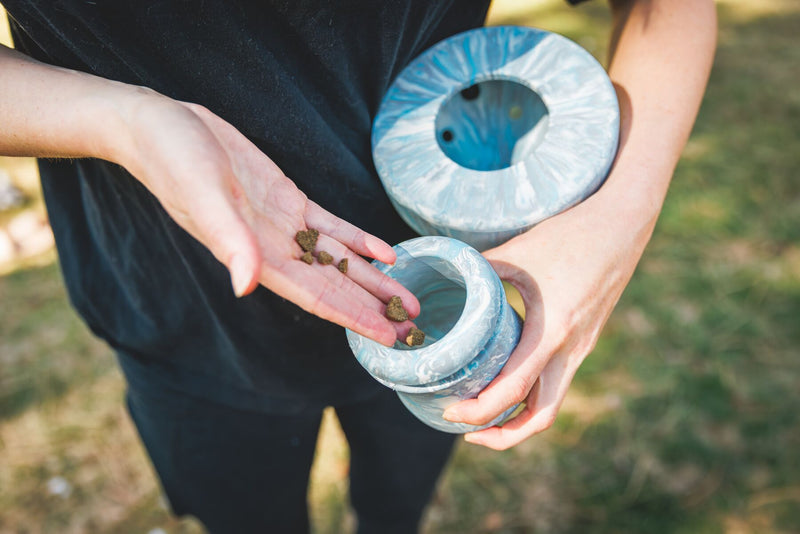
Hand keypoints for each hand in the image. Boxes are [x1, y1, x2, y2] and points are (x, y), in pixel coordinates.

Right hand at [116, 92, 417, 345]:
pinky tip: (385, 253)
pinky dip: (358, 240)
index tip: (386, 337)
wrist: (162, 128)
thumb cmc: (173, 162)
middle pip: (335, 286)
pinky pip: (331, 226)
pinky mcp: (286, 198)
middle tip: (413, 328)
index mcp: (256, 256)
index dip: (353, 317)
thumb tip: (246, 286)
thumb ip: (228, 241)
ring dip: (373, 280)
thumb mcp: (202, 196)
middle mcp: (275, 247)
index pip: (316, 296)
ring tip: (407, 299)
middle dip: (373, 307)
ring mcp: (283, 224)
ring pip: (338, 259)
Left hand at [442, 186, 656, 449]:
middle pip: (541, 417)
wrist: (624, 224)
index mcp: (553, 330)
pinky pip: (557, 382)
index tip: (451, 413)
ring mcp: (582, 348)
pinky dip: (530, 395)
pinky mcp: (585, 341)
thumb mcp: (519, 250)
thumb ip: (480, 270)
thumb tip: (442, 279)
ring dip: (519, 420)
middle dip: (502, 434)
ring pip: (552, 403)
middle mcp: (572, 349)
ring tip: (482, 414)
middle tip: (464, 426)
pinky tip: (506, 380)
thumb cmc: (571, 234)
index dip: (479, 411)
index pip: (513, 390)